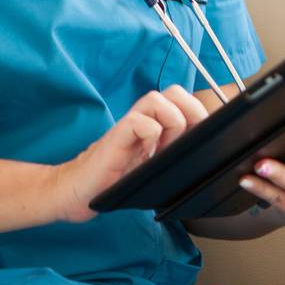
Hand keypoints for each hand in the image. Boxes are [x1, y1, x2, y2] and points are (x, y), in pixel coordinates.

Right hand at [55, 86, 209, 222]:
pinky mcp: (115, 138)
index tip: (208, 135)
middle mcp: (142, 120)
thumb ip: (169, 158)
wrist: (75, 192)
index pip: (182, 101)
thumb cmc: (113, 183)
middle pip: (173, 92)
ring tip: (168, 148)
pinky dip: (150, 135)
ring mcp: (128, 127)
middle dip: (191, 110)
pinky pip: (139, 122)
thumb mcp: (150, 171)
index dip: (199, 112)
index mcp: (154, 126)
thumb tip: (203, 160)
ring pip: (157, 100)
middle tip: (193, 138)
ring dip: (172, 121)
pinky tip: (148, 155)